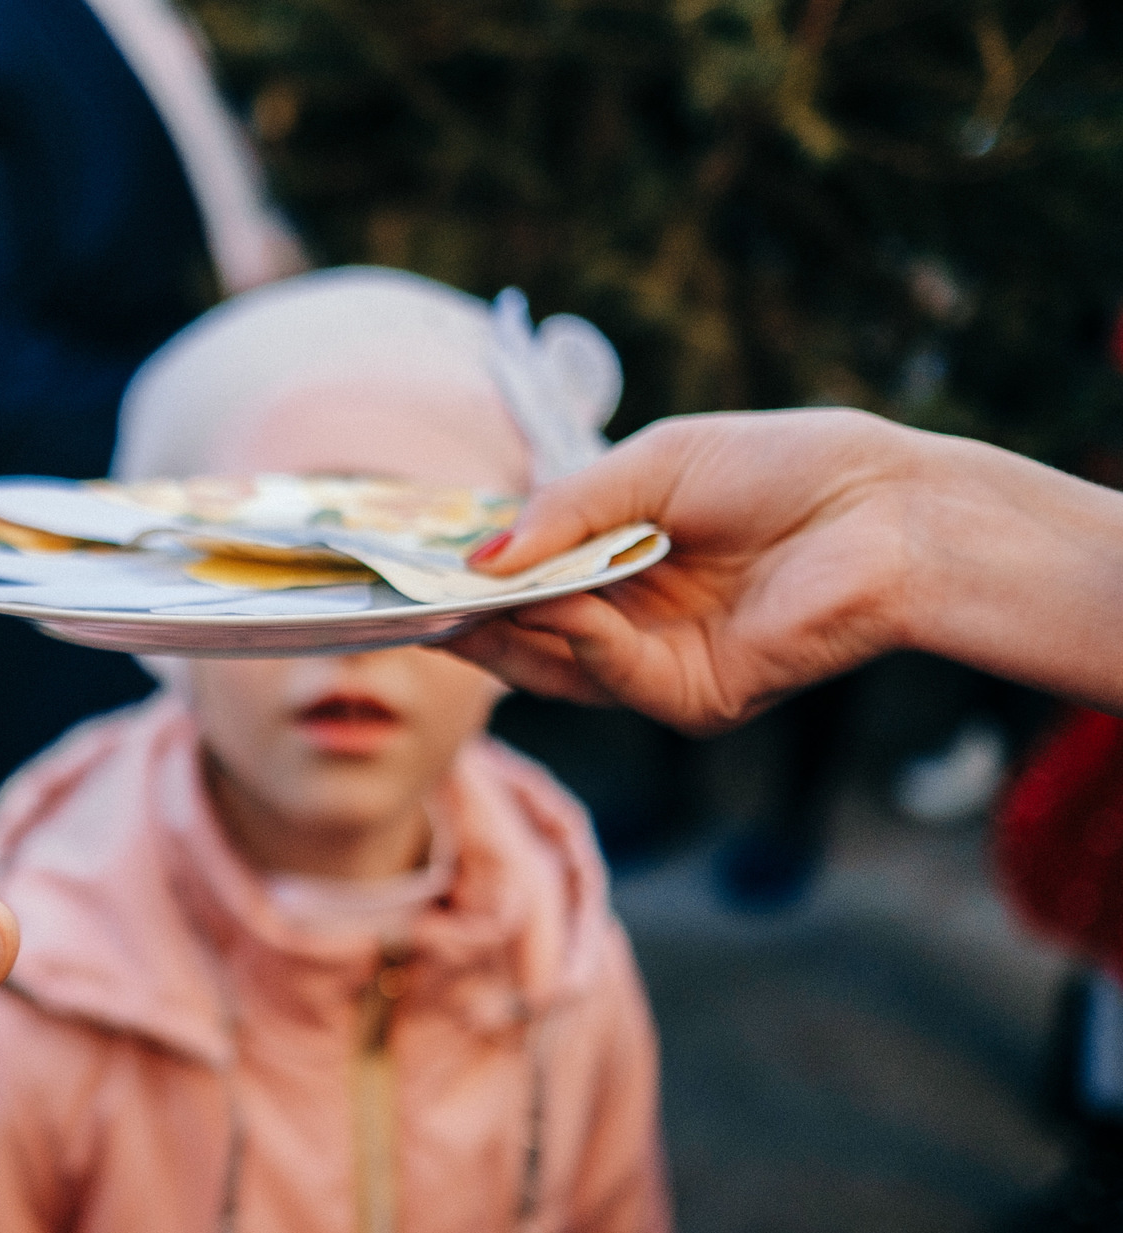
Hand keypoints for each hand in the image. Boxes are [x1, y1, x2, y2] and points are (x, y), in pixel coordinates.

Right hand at [446, 410, 926, 734]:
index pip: (523, 587)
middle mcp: (632, 623)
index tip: (408, 571)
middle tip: (408, 601)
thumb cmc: (782, 470)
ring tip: (466, 598)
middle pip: (524, 639)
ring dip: (511, 632)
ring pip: (555, 667)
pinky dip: (581, 641)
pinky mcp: (696, 699)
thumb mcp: (650, 467)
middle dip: (466, 621)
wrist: (889, 509)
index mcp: (619, 565)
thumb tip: (477, 561)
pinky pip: (614, 677)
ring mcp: (660, 667)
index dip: (466, 582)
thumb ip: (563, 512)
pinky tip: (565, 605)